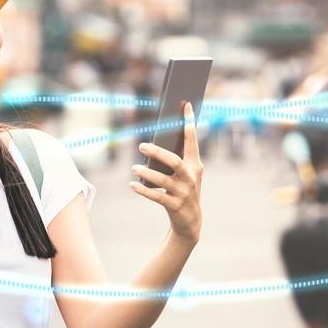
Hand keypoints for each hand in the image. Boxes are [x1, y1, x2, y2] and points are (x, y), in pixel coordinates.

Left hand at [130, 102, 202, 243]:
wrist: (191, 222)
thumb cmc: (184, 190)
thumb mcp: (185, 174)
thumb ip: (176, 158)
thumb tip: (154, 142)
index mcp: (195, 165)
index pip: (192, 141)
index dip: (189, 123)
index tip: (185, 105)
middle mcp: (191, 177)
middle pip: (174, 161)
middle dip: (158, 152)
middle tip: (141, 145)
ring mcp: (183, 192)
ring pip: (163, 180)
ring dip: (147, 173)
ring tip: (134, 167)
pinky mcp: (175, 206)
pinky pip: (156, 196)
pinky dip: (144, 190)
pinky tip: (132, 184)